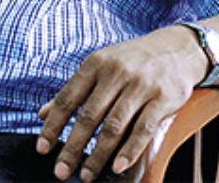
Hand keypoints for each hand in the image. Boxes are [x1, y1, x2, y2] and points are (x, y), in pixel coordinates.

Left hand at [36, 26, 206, 181]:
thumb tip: (42, 114)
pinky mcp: (163, 98)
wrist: (176, 48)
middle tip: (62, 171)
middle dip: (72, 147)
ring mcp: (140, 85)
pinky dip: (130, 150)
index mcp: (94, 64)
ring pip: (114, 126)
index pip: (67, 99)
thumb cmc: (131, 60)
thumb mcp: (99, 66)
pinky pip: (143, 129)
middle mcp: (115, 73)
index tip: (42, 148)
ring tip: (87, 174)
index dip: (53, 126)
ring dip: (98, 155)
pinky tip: (118, 166)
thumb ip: (73, 91)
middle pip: (89, 117)